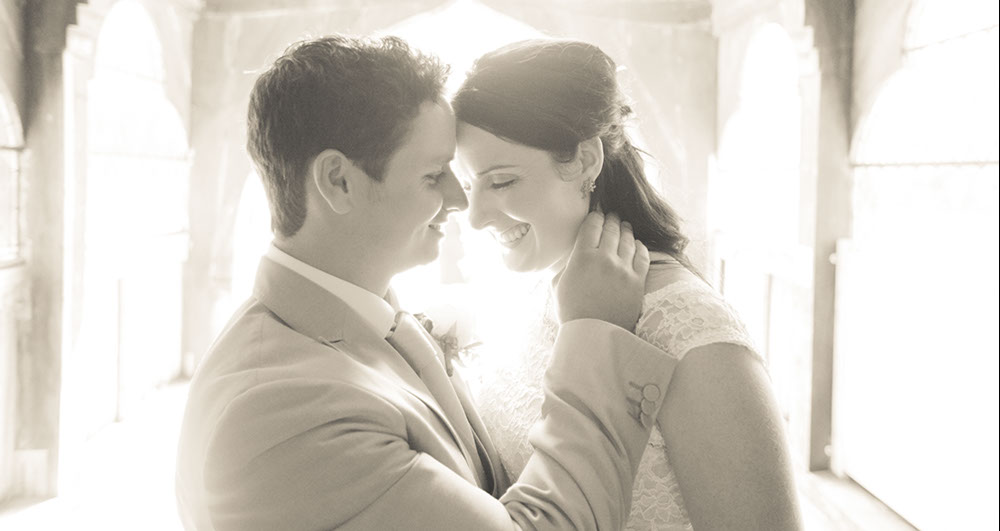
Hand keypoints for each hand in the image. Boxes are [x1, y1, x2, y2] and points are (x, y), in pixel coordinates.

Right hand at [555, 212, 649, 330]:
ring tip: (624, 225)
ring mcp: (624, 269)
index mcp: (582, 257)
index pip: (592, 226)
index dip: (595, 216)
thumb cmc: (572, 312)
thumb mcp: (559, 285)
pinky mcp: (638, 281)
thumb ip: (566, 266)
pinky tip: (637, 243)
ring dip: (625, 229)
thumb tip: (571, 257)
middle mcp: (605, 259)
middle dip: (611, 219)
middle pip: (611, 229)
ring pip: (628, 239)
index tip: (596, 213)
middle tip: (612, 215)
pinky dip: (639, 246)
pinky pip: (643, 255)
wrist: (594, 336)